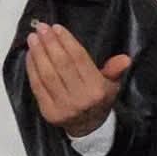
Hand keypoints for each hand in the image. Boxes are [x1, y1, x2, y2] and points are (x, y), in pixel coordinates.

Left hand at [26, 21, 130, 136]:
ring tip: (33, 38)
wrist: (88, 127)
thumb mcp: (112, 84)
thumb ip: (115, 69)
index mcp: (97, 90)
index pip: (79, 60)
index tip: (57, 28)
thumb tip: (125, 59)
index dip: (67, 42)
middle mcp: (80, 99)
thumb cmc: (99, 99)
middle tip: (42, 28)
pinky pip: (37, 86)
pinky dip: (32, 68)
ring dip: (38, 54)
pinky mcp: (48, 112)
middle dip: (50, 43)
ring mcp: (63, 107)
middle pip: (62, 65)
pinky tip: (30, 55)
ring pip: (47, 75)